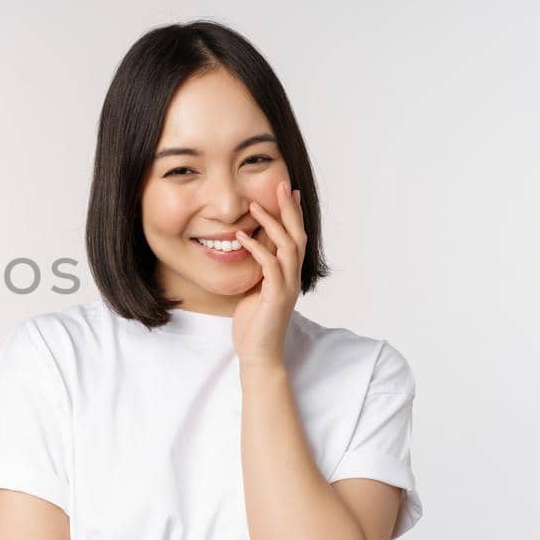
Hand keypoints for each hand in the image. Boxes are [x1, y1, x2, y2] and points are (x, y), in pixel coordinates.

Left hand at [231, 181, 305, 368]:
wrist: (258, 353)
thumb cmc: (254, 323)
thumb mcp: (254, 289)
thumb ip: (258, 270)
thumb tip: (249, 249)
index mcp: (289, 274)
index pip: (295, 237)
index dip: (292, 214)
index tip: (287, 191)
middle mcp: (293, 277)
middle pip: (297, 235)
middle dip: (289, 210)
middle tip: (281, 185)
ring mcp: (287, 287)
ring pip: (287, 247)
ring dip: (272, 224)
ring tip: (256, 205)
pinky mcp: (276, 297)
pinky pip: (269, 266)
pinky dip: (257, 248)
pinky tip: (243, 235)